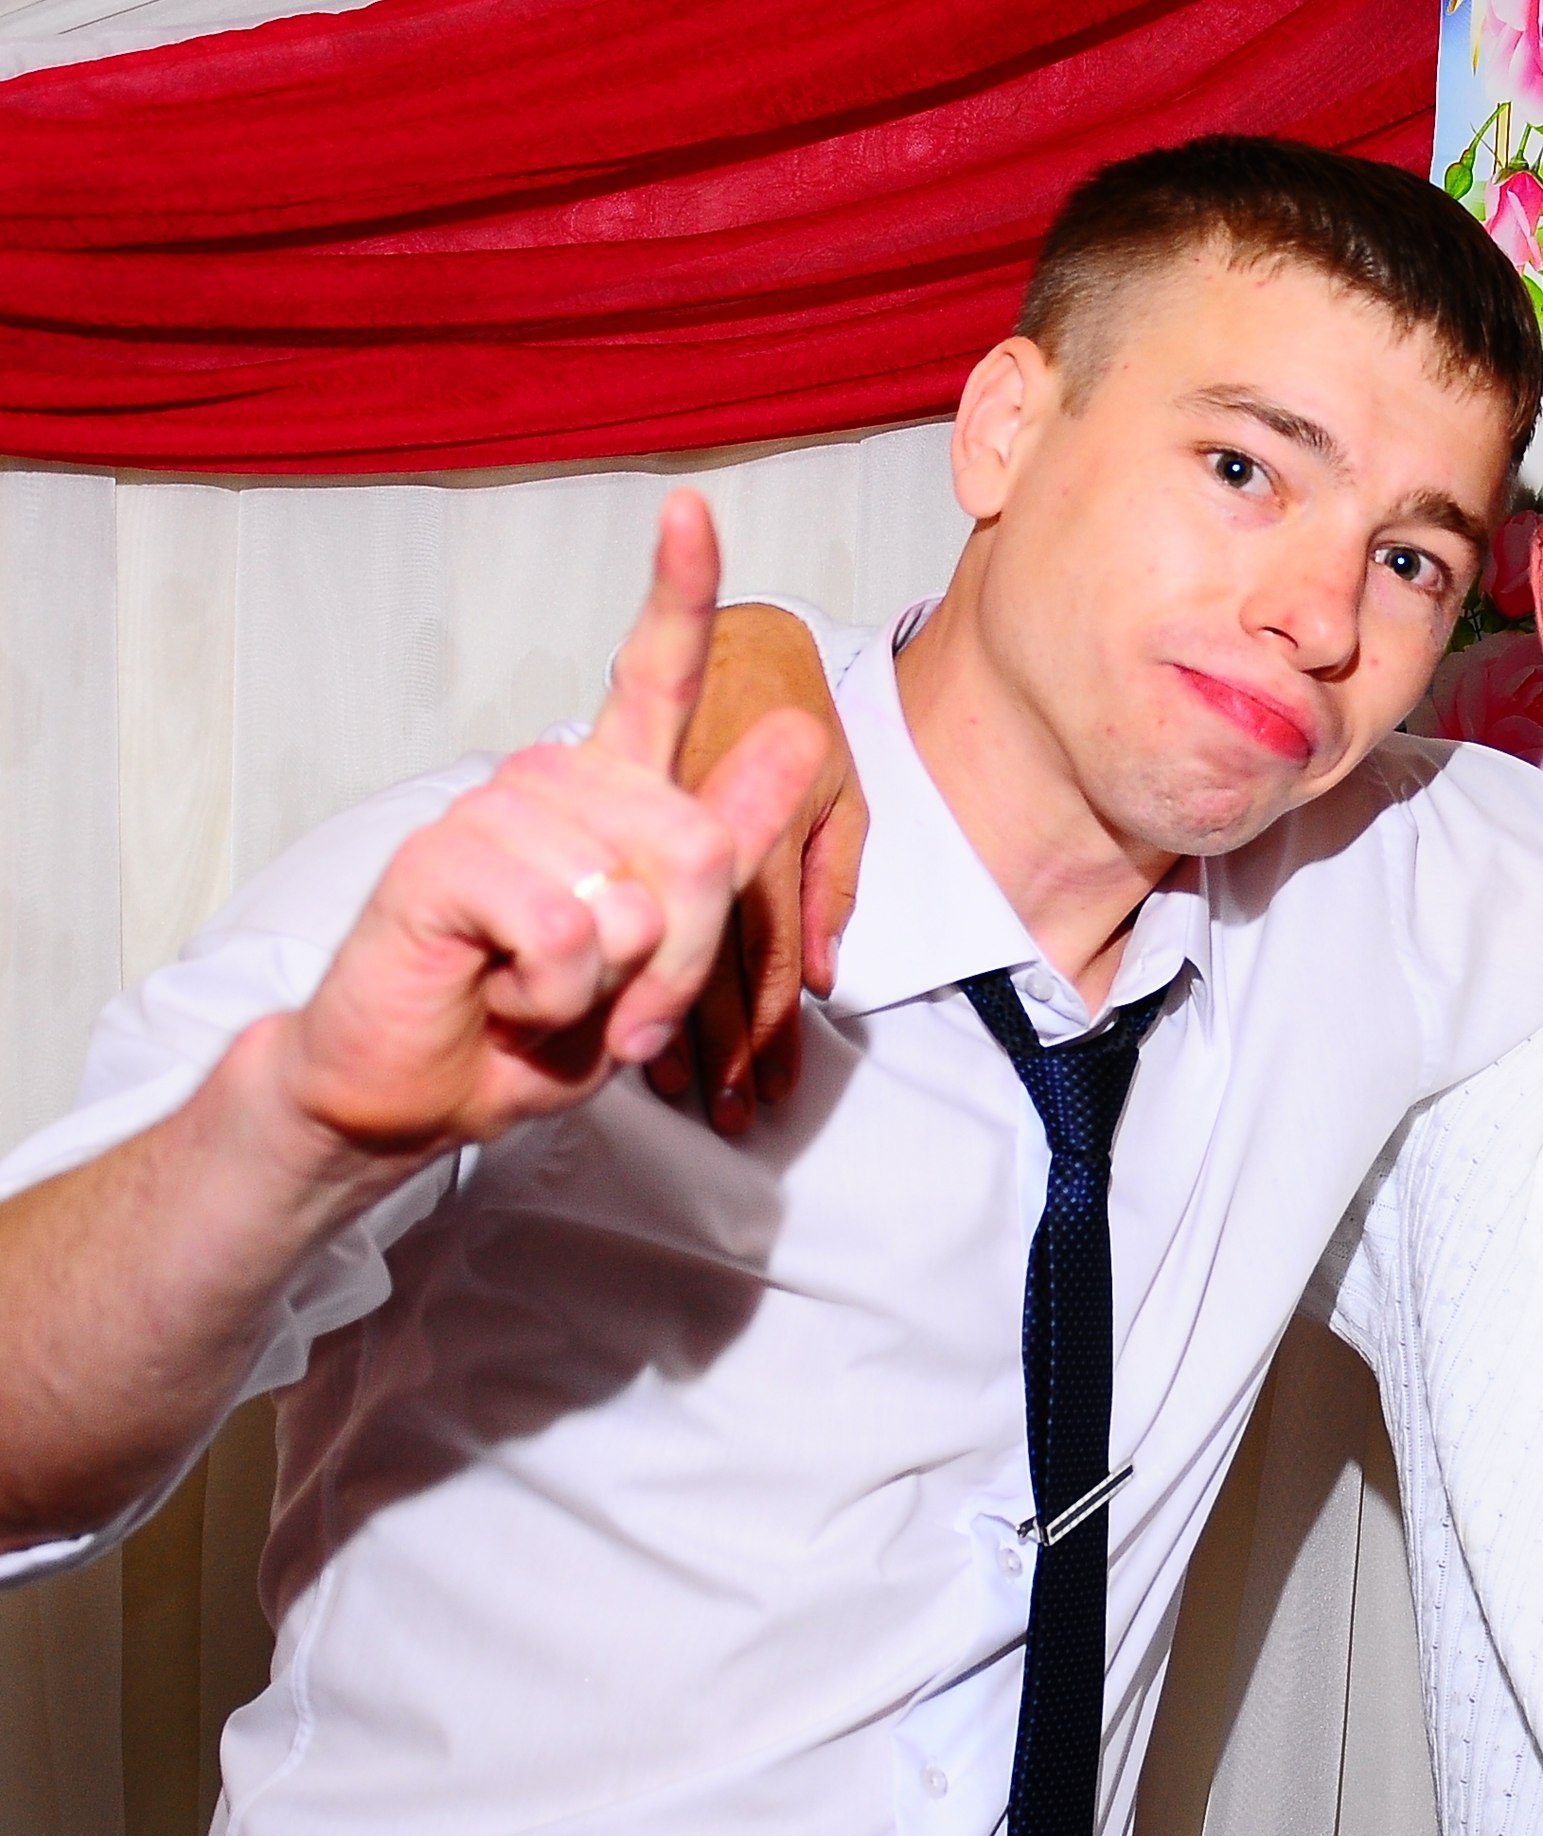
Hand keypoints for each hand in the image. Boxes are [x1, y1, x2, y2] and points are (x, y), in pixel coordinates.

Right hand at [269, 494, 827, 1161]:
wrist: (416, 1093)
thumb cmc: (532, 1028)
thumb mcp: (659, 959)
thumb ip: (727, 851)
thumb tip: (795, 728)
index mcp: (604, 795)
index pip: (651, 677)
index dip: (679, 593)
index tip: (689, 509)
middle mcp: (550, 784)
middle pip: (699, 846)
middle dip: (682, 965)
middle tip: (619, 1010)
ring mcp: (492, 813)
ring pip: (635, 899)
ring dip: (610, 989)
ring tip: (541, 998)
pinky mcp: (442, 859)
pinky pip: (565, 927)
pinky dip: (552, 993)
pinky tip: (500, 993)